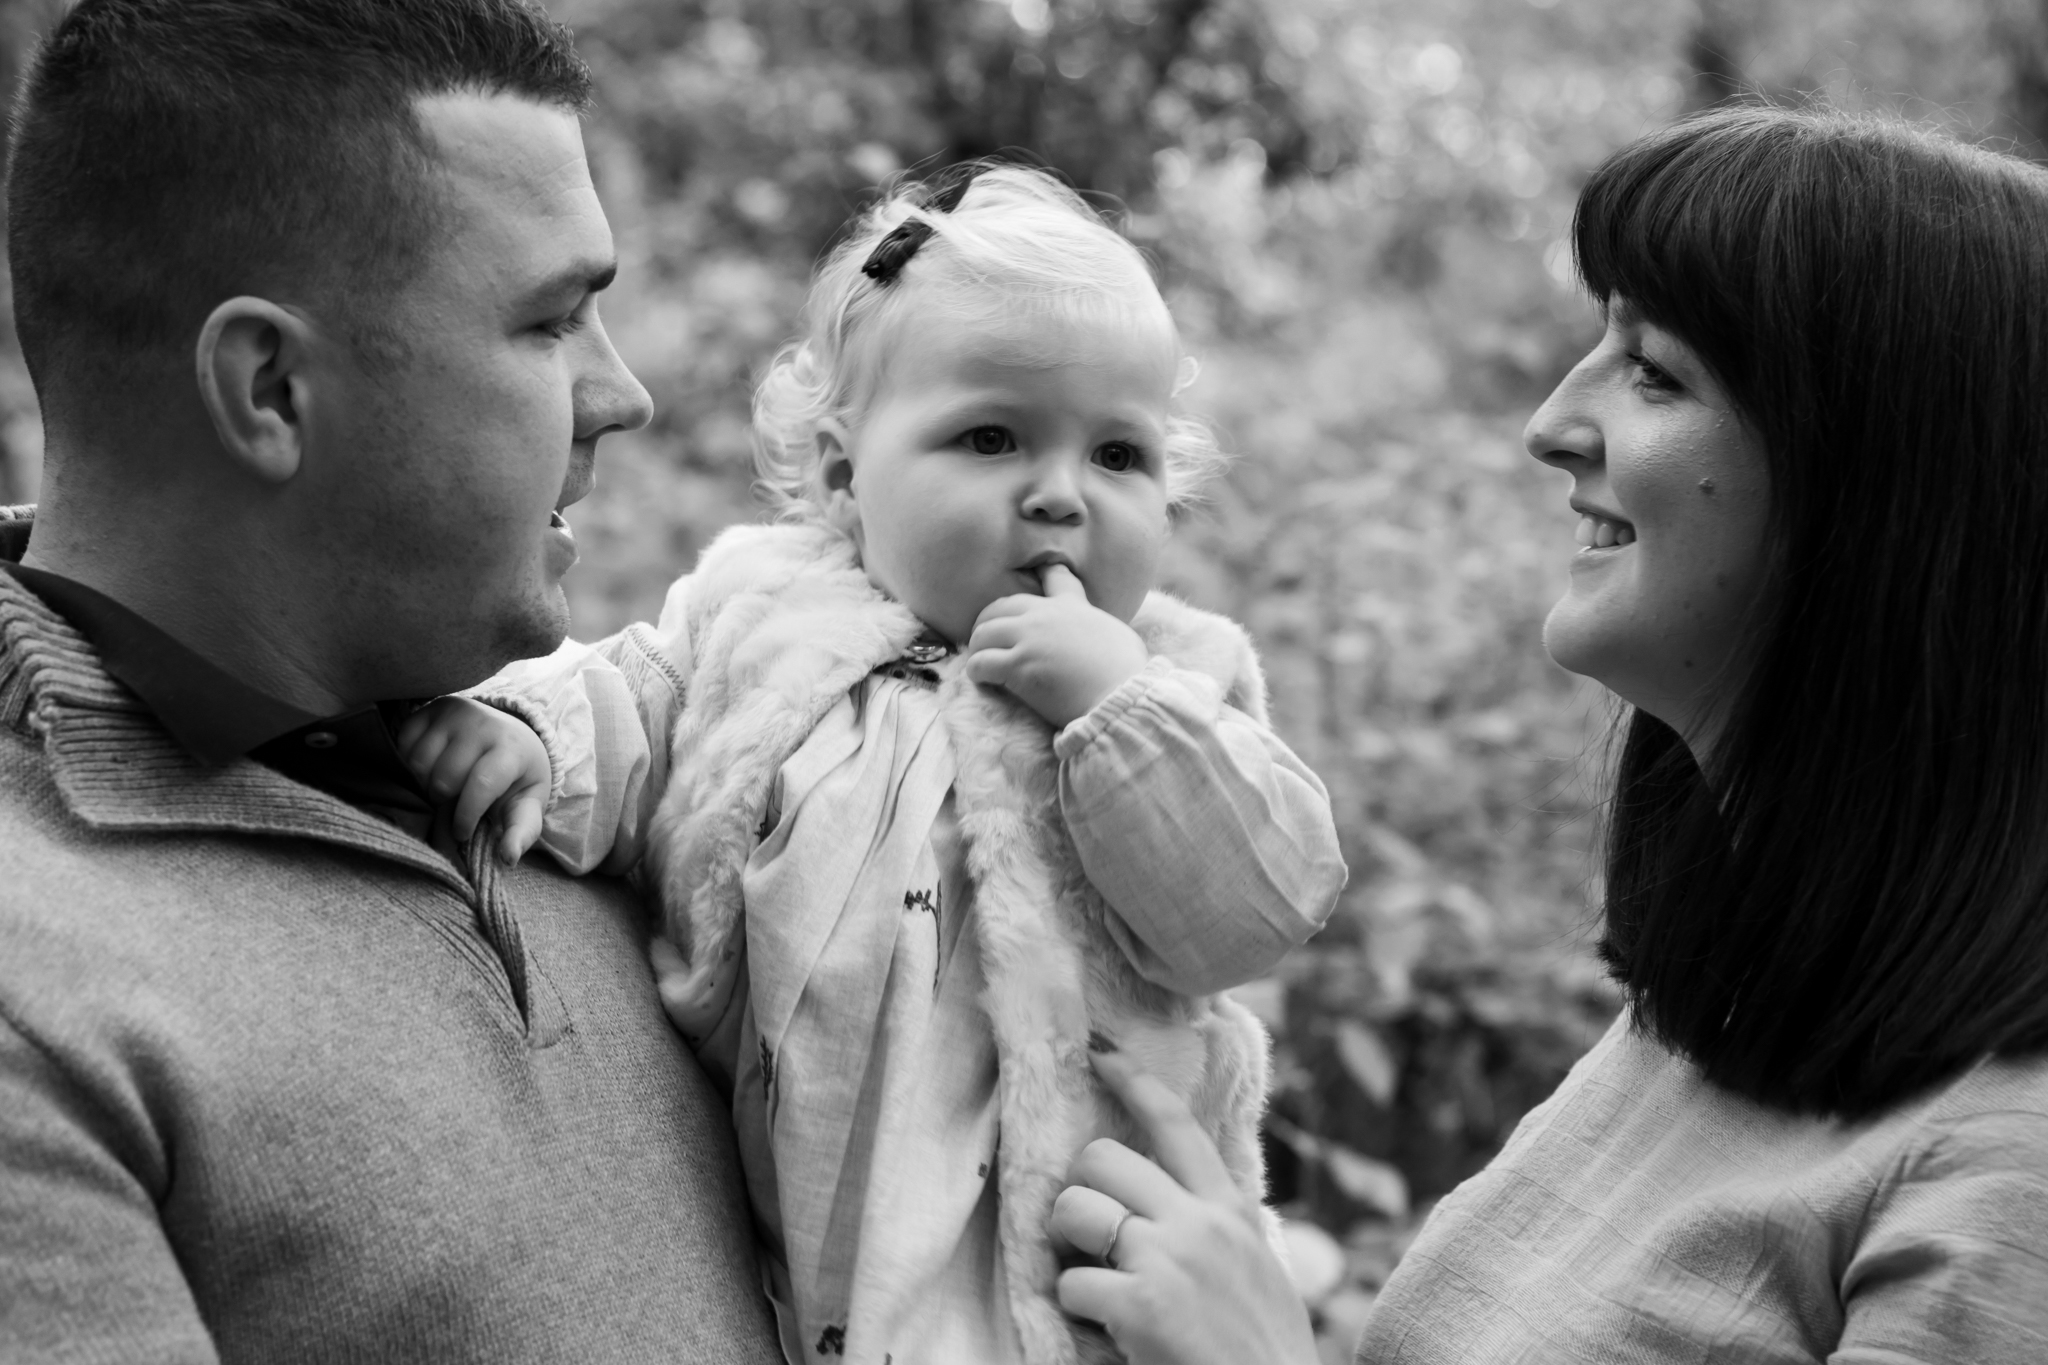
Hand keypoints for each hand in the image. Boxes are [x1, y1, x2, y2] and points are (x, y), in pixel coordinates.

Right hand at [395, 697, 549, 863]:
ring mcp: (454, 712)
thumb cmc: (517, 778)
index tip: (461, 833)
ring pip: (418, 763)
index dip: (465, 816)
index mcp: (511, 748)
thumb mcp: (528, 804)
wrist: (512, 736)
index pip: (480, 784)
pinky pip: (403, 743)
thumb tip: (508, 858)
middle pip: (443, 778)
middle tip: (451, 805)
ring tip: (440, 788)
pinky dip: (408, 762)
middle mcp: (482, 723)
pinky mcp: (430, 708)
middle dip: (444, 802)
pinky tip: (427, 769)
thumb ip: (522, 832)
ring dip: (423, 784)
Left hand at [964, 564, 1149, 728]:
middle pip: (1000, 607)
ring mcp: (1029, 639)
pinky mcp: (1018, 666)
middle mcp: (1046, 615)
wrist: (1121, 695)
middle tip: (985, 640)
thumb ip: (1097, 627)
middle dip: (987, 622)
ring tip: (979, 661)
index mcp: (1073, 606)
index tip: (1032, 571)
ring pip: (983, 633)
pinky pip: (980, 663)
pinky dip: (976, 671)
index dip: (1040, 573)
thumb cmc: (1127, 673)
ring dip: (977, 647)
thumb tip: (1101, 637)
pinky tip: (981, 679)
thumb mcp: (1117, 634)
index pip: (1054, 577)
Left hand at [1051, 1050, 1319, 1364]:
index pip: (1175, 1124)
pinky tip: (1109, 1329)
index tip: (1099, 1054)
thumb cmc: (1264, 1349)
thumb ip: (1218, 1226)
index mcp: (1230, 1209)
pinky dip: (1077, 1307)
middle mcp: (1199, 1221)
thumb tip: (1171, 1195)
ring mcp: (1168, 1257)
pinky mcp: (1140, 1302)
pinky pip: (1071, 1282)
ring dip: (1069, 1247)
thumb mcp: (1256, 1266)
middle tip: (1091, 1233)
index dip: (1131, 1081)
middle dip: (1081, 1192)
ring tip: (1095, 1280)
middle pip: (1101, 1159)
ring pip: (1074, 1210)